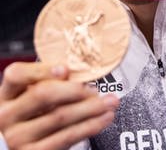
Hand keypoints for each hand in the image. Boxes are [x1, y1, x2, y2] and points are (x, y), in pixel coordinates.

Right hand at [0, 62, 118, 149]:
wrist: (9, 148)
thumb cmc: (24, 118)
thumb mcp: (23, 99)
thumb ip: (42, 83)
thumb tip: (72, 71)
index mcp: (5, 95)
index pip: (17, 74)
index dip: (42, 70)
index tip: (66, 69)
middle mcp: (7, 116)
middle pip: (43, 95)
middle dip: (75, 89)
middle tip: (97, 88)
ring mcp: (18, 137)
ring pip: (60, 117)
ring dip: (91, 108)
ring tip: (110, 102)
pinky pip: (66, 138)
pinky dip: (89, 126)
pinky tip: (103, 119)